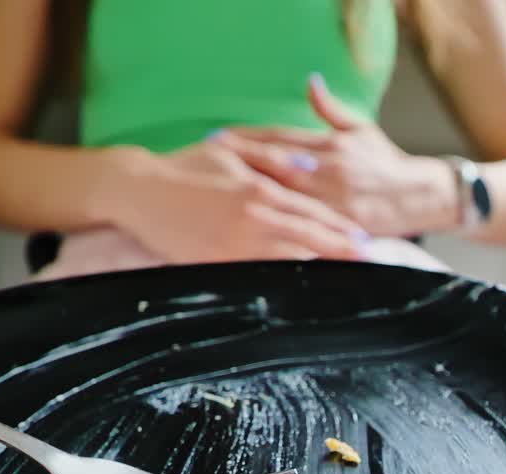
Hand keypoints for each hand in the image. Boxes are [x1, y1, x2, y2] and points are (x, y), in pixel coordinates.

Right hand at [107, 141, 368, 264]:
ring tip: (341, 282)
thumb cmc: (184, 166)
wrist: (139, 191)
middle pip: (307, 241)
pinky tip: (296, 291)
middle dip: (338, 253)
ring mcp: (234, 247)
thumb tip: (309, 167)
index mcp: (259, 190)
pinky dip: (279, 283)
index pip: (310, 213)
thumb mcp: (229, 151)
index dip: (339, 228)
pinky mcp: (215, 265)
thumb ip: (271, 157)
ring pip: (287, 264)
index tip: (362, 239)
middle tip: (365, 265)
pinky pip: (256, 277)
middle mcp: (252, 221)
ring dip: (315, 272)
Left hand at [214, 74, 459, 236]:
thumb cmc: (386, 164)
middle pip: (273, 164)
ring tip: (218, 194)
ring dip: (249, 193)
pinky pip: (301, 225)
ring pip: (283, 195)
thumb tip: (310, 82)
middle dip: (238, 164)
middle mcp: (328, 169)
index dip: (246, 139)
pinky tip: (249, 228)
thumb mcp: (361, 130)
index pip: (279, 138)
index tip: (217, 138)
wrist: (421, 196)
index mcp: (330, 145)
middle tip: (206, 164)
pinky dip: (275, 225)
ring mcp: (332, 197)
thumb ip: (331, 110)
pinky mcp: (338, 224)